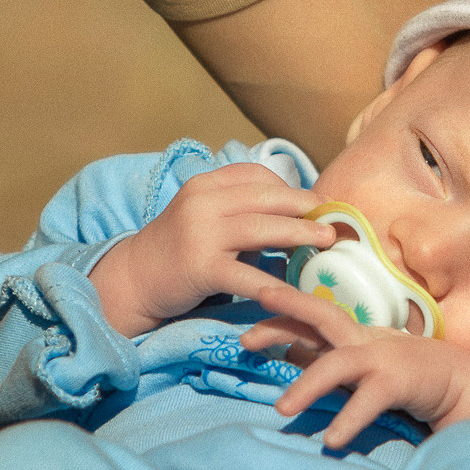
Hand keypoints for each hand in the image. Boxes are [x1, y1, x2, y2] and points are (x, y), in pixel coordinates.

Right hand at [91, 163, 336, 336]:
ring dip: (299, 234)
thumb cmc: (178, 249)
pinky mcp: (200, 267)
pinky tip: (299, 293)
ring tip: (325, 242)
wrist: (134, 278)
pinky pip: (247, 277)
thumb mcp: (206, 216)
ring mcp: (200, 233)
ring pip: (262, 228)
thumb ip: (241, 210)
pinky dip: (276, 285)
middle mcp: (203, 201)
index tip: (318, 203)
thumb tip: (297, 216)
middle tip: (334, 221)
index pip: (258, 175)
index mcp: (207, 184)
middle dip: (305, 207)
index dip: (292, 188)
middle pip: (266, 198)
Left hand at [242, 279, 469, 448]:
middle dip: (286, 312)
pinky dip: (350, 420)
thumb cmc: (406, 375)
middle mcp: (364, 339)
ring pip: (337, 364)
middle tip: (247, 334)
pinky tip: (331, 441)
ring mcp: (382, 357)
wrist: (460, 383)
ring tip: (282, 410)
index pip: (311, 315)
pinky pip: (369, 401)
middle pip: (321, 315)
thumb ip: (328, 360)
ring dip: (307, 386)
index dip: (280, 313)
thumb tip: (287, 356)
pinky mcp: (399, 381)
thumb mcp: (361, 365)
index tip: (247, 331)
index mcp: (354, 334)